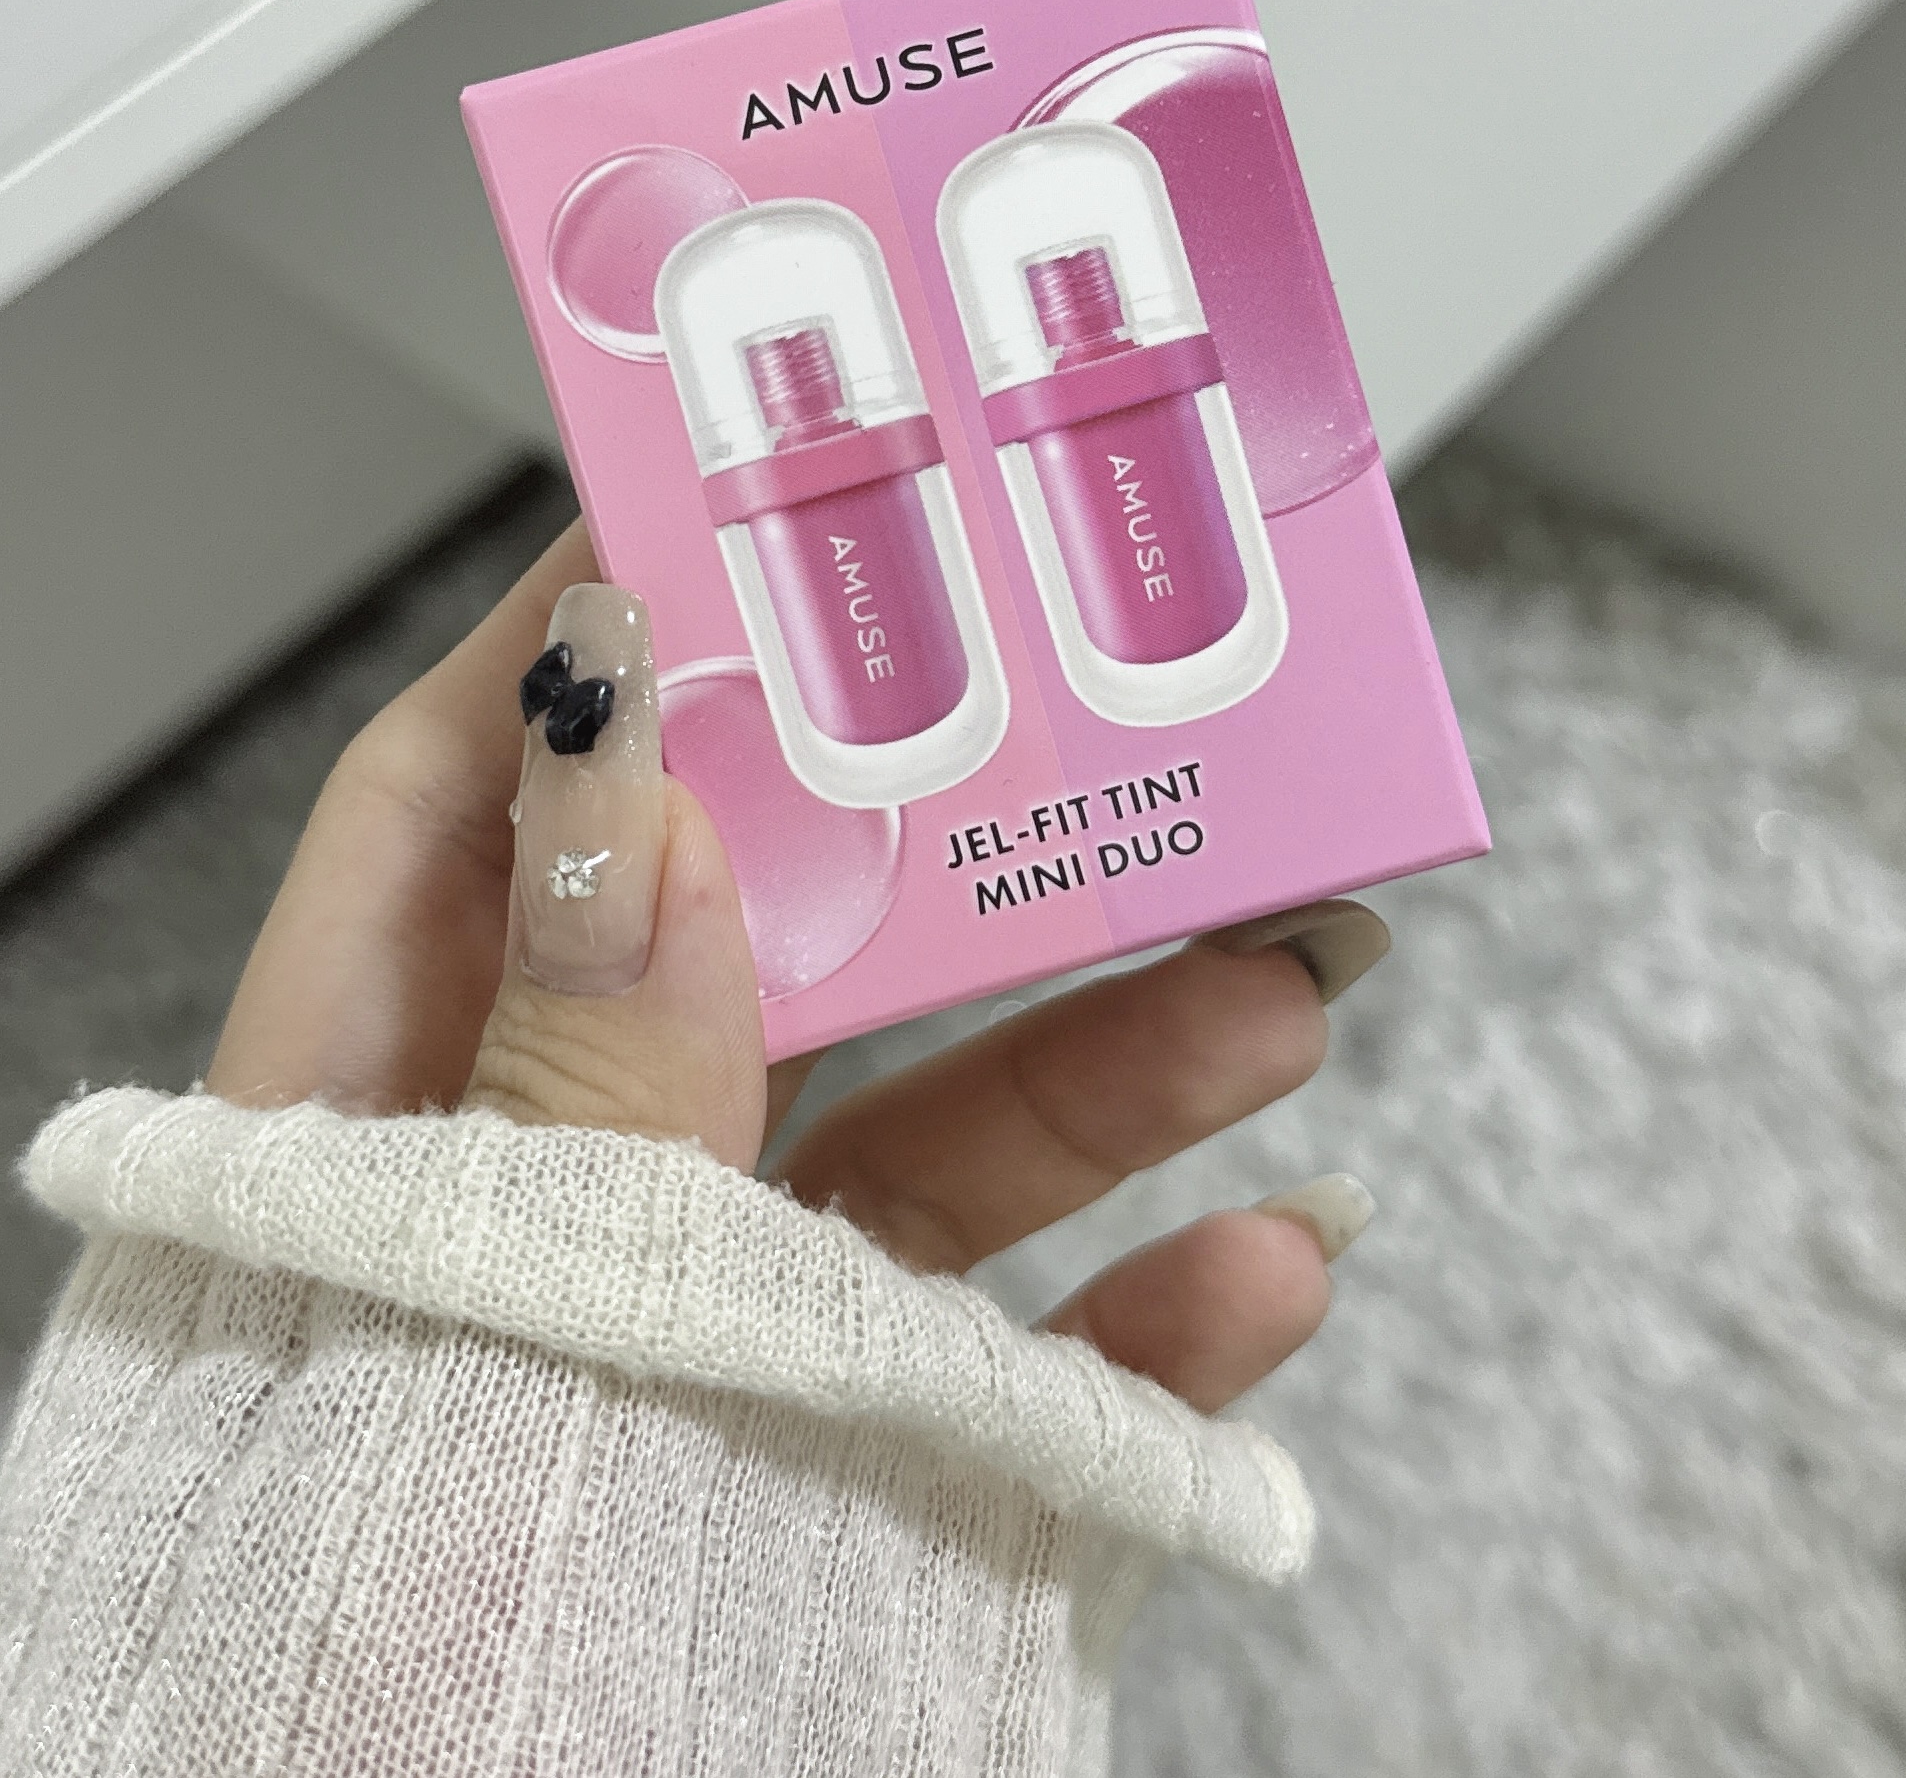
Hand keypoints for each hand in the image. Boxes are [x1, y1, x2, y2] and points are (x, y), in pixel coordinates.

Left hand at [208, 523, 1386, 1413]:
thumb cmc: (349, 1663)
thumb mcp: (462, 1303)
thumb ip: (572, 1051)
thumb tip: (645, 762)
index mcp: (367, 1118)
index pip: (466, 804)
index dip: (596, 644)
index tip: (753, 517)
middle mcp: (541, 1198)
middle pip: (754, 951)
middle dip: (940, 845)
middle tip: (1103, 728)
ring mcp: (701, 1340)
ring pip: (915, 1149)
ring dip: (1106, 1058)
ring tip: (1283, 967)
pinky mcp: (833, 1478)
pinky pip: (1004, 1371)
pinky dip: (1143, 1323)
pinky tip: (1270, 1267)